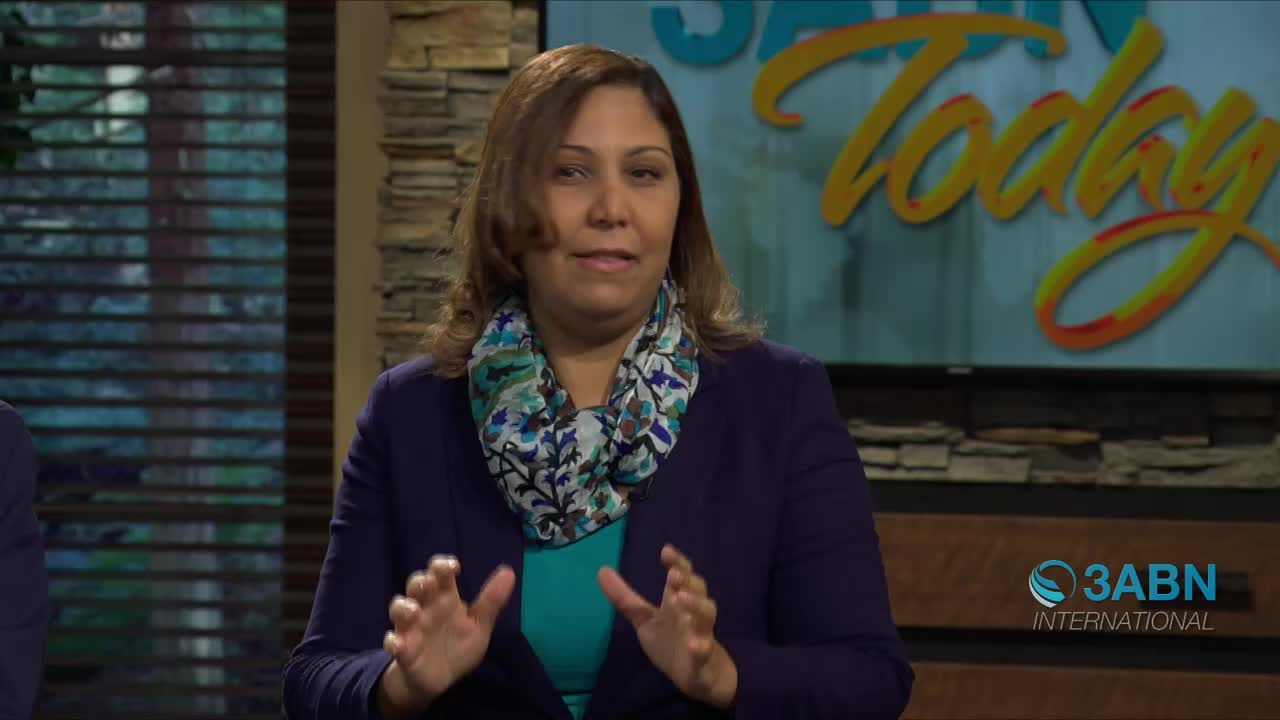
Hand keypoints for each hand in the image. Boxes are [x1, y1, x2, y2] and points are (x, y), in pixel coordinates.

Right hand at [377, 555, 515, 716]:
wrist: (441, 680)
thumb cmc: (458, 646)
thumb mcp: (479, 625)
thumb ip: (491, 601)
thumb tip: (509, 572)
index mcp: (445, 598)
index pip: (440, 573)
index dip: (442, 565)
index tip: (454, 567)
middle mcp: (425, 608)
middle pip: (416, 585)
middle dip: (420, 581)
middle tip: (429, 583)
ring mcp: (410, 628)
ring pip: (399, 609)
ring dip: (403, 607)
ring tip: (414, 611)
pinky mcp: (402, 650)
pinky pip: (392, 642)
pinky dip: (392, 642)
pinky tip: (397, 644)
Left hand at [598, 544, 737, 708]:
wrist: (699, 678)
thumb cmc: (672, 643)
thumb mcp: (644, 621)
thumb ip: (625, 599)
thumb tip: (601, 570)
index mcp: (677, 602)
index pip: (681, 576)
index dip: (676, 562)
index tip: (665, 551)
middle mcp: (692, 613)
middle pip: (696, 590)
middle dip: (687, 580)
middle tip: (673, 574)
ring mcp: (701, 634)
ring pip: (706, 616)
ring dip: (695, 605)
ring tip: (680, 598)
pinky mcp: (704, 658)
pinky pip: (704, 651)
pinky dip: (700, 646)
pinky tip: (694, 644)